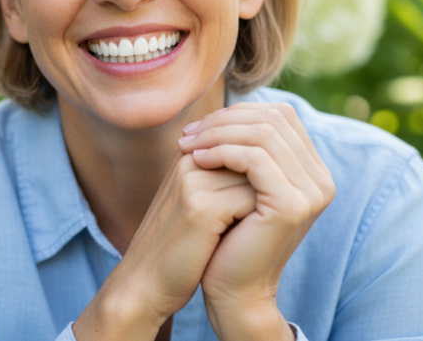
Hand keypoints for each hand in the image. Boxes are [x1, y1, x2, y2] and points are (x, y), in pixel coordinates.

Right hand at [73, 150, 256, 339]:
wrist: (145, 282)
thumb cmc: (181, 244)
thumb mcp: (203, 203)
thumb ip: (230, 179)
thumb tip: (277, 168)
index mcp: (192, 154)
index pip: (248, 139)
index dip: (268, 167)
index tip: (267, 198)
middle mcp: (191, 160)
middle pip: (256, 151)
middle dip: (272, 179)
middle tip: (270, 212)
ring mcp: (194, 181)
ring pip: (258, 172)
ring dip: (269, 196)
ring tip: (261, 223)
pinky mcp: (200, 207)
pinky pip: (252, 198)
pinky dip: (261, 215)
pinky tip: (253, 235)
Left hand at [177, 102, 334, 336]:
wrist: (232, 289)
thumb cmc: (230, 235)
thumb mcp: (240, 185)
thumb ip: (246, 149)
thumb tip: (226, 106)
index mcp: (313, 171)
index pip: (280, 115)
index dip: (237, 113)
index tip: (199, 128)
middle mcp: (321, 180)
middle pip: (273, 119)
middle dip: (224, 120)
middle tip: (187, 135)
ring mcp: (313, 193)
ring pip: (263, 134)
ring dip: (218, 134)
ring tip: (186, 147)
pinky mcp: (294, 205)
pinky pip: (256, 158)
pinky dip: (222, 152)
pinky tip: (196, 161)